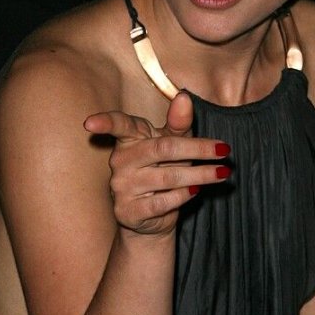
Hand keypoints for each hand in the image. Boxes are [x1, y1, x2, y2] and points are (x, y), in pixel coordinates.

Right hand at [84, 91, 230, 236]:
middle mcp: (120, 161)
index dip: (104, 123)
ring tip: (223, 173)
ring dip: (200, 175)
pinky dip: (184, 196)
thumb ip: (178, 123)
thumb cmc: (163, 170)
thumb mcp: (173, 143)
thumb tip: (184, 97)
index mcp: (129, 139)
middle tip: (225, 152)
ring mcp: (121, 187)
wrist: (152, 217)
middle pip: (163, 148)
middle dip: (198, 150)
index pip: (118, 125)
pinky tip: (197, 191)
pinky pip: (162, 201)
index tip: (89, 124)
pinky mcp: (127, 211)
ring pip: (167, 177)